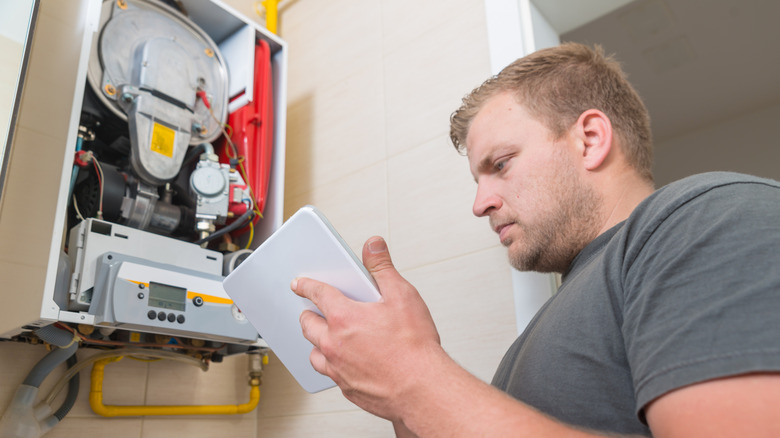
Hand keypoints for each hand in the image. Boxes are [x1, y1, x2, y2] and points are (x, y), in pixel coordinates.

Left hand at [291, 236, 441, 420]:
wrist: (422, 389)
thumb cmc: (414, 347)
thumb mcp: (402, 296)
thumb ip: (383, 267)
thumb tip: (373, 245)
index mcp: (344, 317)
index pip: (317, 294)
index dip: (306, 285)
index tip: (299, 284)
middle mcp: (334, 343)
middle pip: (308, 325)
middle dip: (308, 314)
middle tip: (312, 310)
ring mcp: (338, 368)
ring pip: (314, 352)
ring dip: (317, 342)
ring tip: (327, 337)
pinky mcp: (346, 387)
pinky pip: (329, 373)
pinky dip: (332, 365)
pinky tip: (344, 362)